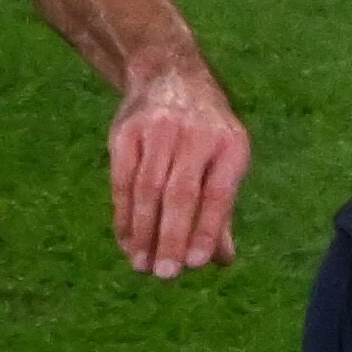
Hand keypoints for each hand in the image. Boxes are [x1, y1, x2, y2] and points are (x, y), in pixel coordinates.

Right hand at [107, 59, 248, 277]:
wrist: (168, 76)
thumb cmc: (205, 134)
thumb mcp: (223, 161)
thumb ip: (221, 210)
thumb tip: (222, 261)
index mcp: (230, 144)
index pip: (219, 193)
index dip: (208, 229)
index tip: (197, 264)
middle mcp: (195, 134)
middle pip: (180, 193)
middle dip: (172, 237)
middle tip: (165, 275)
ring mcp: (158, 130)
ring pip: (147, 189)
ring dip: (143, 232)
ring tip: (142, 265)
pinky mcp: (126, 132)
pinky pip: (122, 180)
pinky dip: (124, 214)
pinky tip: (127, 240)